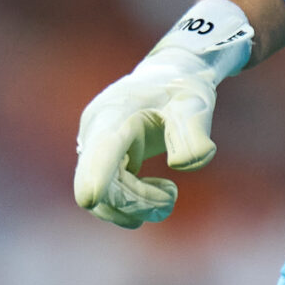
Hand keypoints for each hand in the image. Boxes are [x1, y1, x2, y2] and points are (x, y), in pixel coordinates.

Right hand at [74, 47, 220, 228]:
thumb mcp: (194, 101)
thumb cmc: (180, 87)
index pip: (102, 145)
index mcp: (115, 111)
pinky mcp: (102, 162)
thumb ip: (193, 132)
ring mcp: (95, 149)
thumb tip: (181, 165)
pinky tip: (160, 194)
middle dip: (137, 201)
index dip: (95, 172)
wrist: (168, 77)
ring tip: (169, 196)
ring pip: (104, 196)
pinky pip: (110, 195)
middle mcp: (96, 131)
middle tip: (171, 198)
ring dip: (137, 207)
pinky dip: (135, 204)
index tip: (89, 199)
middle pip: (104, 182)